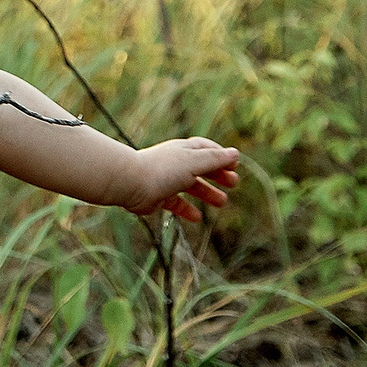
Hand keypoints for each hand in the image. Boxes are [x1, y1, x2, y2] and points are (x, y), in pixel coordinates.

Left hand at [116, 137, 239, 222]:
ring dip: (207, 193)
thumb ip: (215, 159)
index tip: (235, 164)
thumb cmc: (163, 170)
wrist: (131, 183)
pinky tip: (198, 218)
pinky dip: (187, 210)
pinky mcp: (158, 197)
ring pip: (190, 186)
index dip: (221, 155)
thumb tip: (235, 154)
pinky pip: (176, 204)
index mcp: (183, 150)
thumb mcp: (194, 162)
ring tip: (222, 202)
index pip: (205, 149)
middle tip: (233, 183)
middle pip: (200, 167)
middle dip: (217, 175)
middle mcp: (175, 163)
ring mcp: (166, 180)